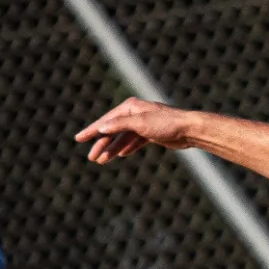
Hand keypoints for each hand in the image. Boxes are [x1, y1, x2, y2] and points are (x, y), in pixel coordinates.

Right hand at [75, 97, 195, 163]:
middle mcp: (135, 114)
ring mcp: (143, 124)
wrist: (189, 130)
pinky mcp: (152, 133)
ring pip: (123, 138)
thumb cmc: (166, 123)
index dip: (91, 130)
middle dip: (102, 144)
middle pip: (113, 130)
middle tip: (91, 158)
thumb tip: (101, 128)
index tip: (78, 138)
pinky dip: (127, 147)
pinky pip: (134, 141)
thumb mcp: (140, 123)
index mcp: (130, 107)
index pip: (106, 121)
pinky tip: (120, 155)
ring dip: (113, 149)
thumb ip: (120, 125)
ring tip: (101, 161)